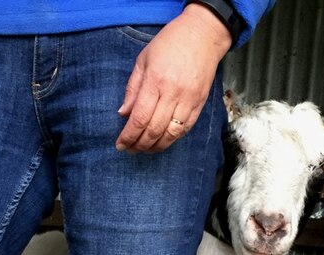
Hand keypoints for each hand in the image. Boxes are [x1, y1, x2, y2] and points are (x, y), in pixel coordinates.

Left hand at [115, 4, 231, 153]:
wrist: (203, 34)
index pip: (140, 118)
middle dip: (140, 145)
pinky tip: (162, 141)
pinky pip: (185, 128)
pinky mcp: (200, 103)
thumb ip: (133, 88)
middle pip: (154, 130)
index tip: (120, 144)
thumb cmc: (169, 43)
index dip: (129, 136)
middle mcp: (173, 93)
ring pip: (171, 134)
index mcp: (156, 81)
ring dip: (156, 146)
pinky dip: (172, 139)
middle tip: (130, 149)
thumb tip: (123, 113)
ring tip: (145, 149)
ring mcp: (189, 100)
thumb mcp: (143, 60)